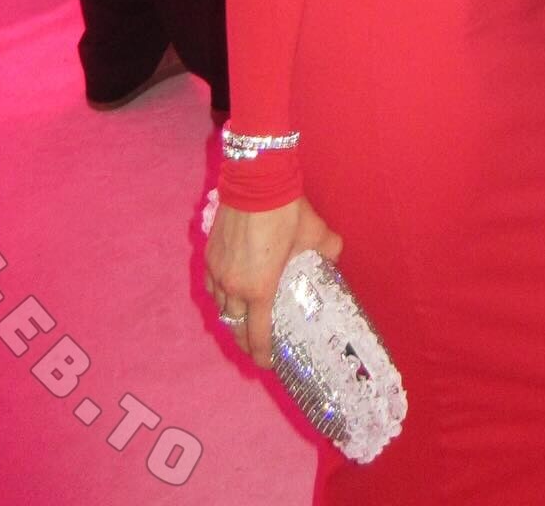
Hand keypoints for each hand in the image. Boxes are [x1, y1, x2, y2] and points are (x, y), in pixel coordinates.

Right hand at [204, 196, 342, 368]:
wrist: (256, 181)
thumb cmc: (287, 211)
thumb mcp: (316, 234)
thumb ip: (329, 251)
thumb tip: (334, 258)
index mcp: (259, 290)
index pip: (257, 335)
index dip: (262, 355)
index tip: (268, 363)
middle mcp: (233, 287)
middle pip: (234, 326)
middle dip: (245, 341)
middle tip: (256, 346)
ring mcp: (217, 271)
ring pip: (220, 307)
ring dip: (232, 317)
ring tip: (244, 319)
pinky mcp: (209, 254)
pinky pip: (212, 286)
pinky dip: (221, 296)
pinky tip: (230, 292)